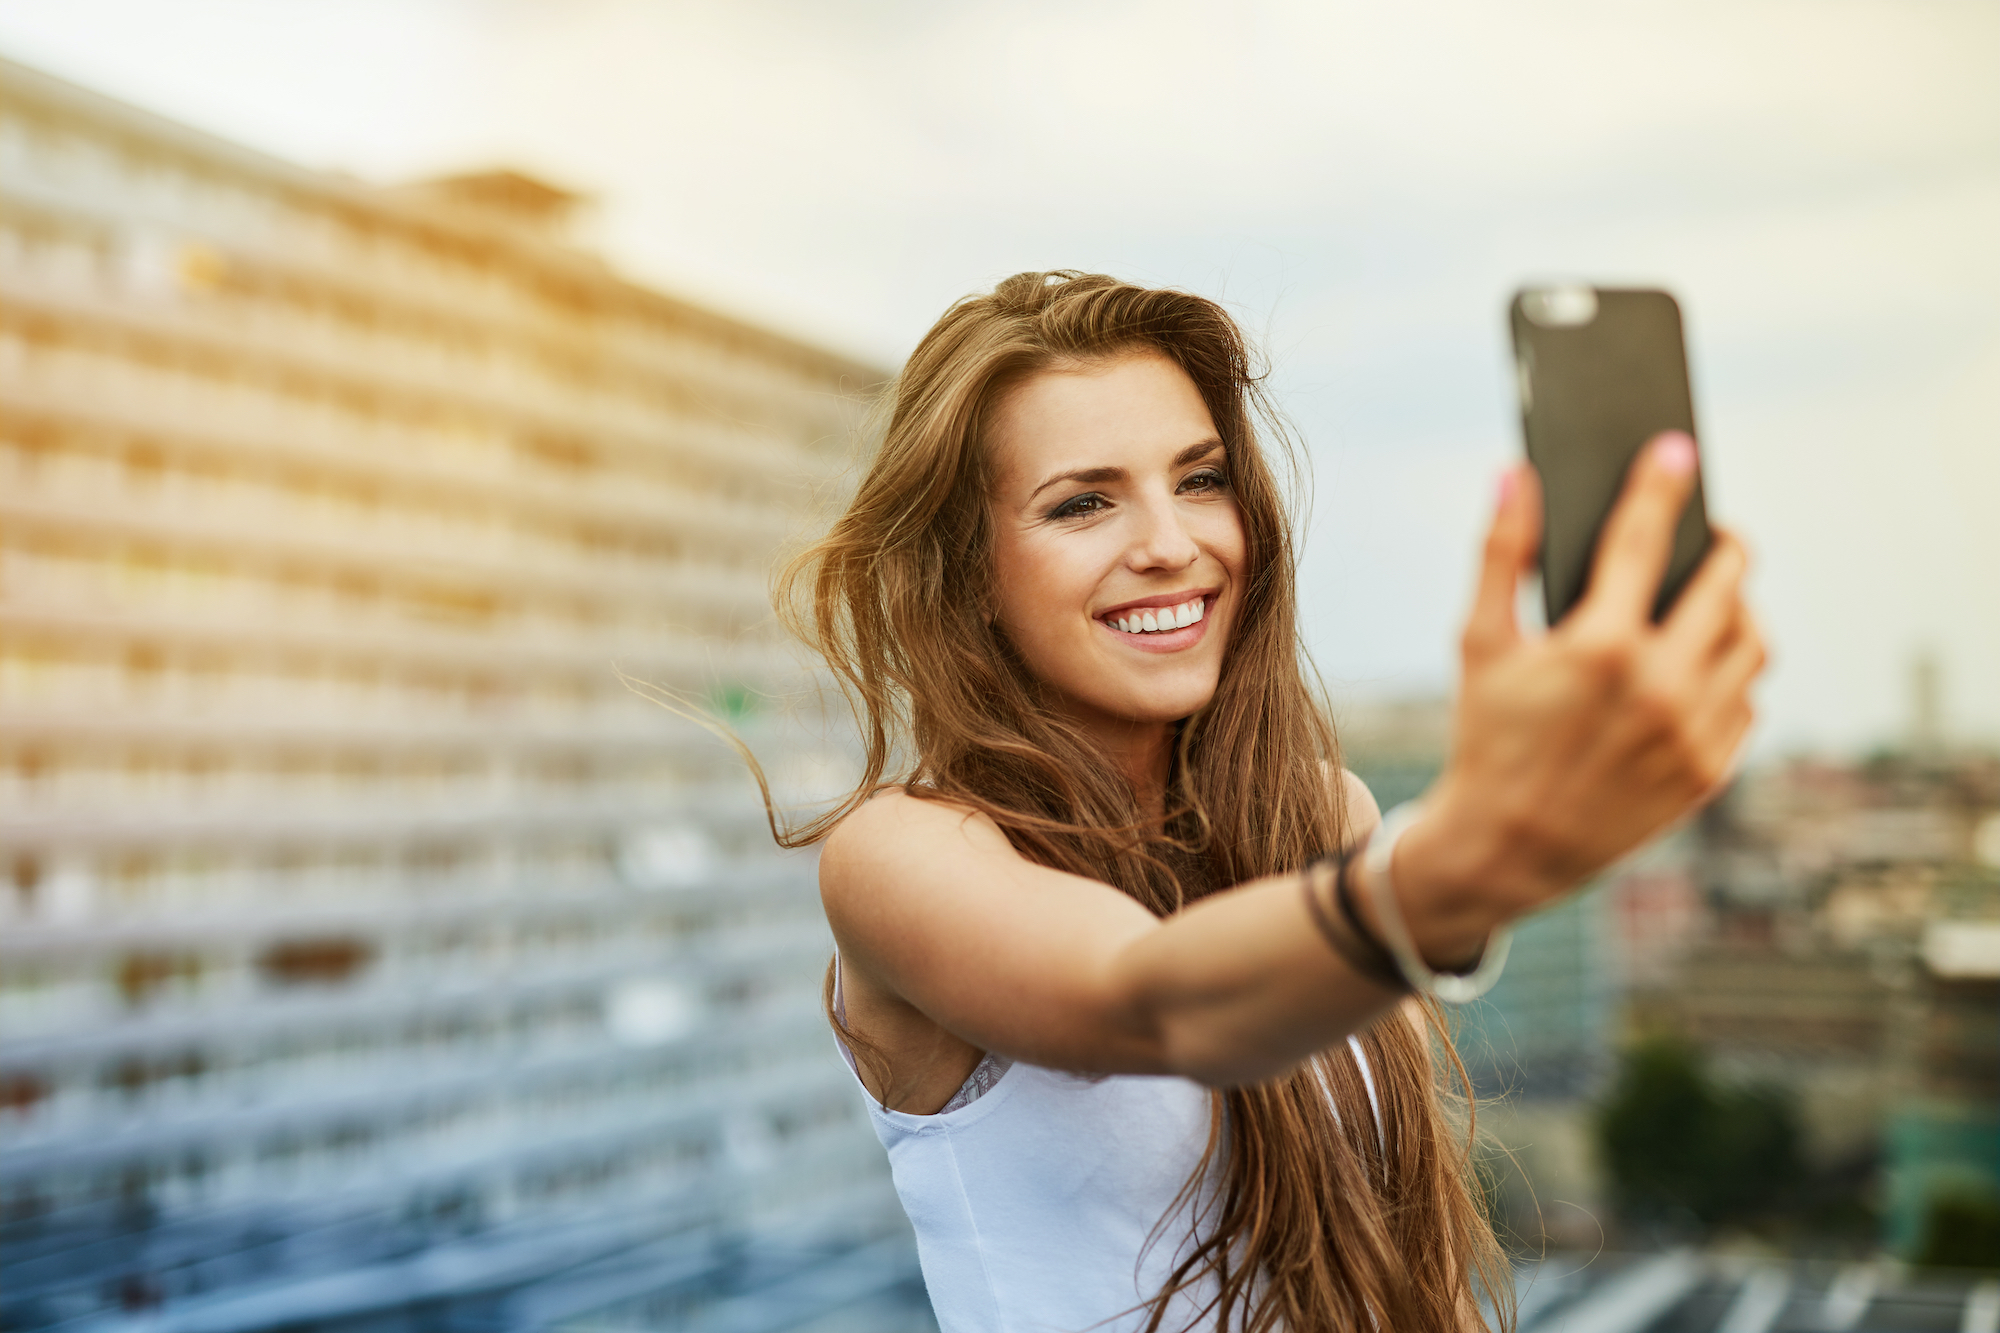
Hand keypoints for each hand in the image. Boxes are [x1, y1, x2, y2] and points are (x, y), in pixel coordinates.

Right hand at [1389, 432, 1765, 962]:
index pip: (1644, 540)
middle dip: (1726, 546)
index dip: (1661, 486)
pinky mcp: (1712, 771)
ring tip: (1714, 601)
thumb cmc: (1486, 737)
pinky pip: (1749, 700)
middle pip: (1727, 584)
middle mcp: (1660, 686)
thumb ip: (1499, 554)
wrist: (1507, 847)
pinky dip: (1733, 672)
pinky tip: (1702, 664)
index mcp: (1600, 647)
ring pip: (1753, 643)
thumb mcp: (1479, 644)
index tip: (1676, 450)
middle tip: (1715, 533)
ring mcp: (1694, 732)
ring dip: (1739, 610)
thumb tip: (1514, 474)